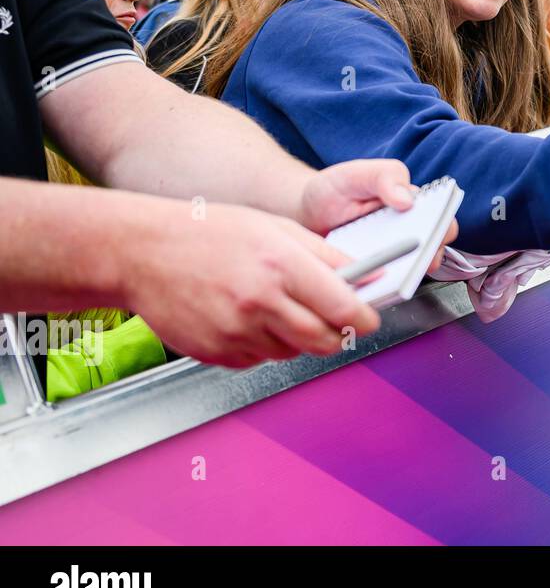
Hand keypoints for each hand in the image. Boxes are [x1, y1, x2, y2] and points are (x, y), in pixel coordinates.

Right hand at [128, 204, 380, 367]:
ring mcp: (235, 332)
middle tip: (336, 322)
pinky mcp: (216, 353)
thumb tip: (367, 276)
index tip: (370, 318)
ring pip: (291, 352)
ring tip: (276, 306)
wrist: (141, 252)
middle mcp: (259, 302)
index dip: (364, 318)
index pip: (342, 308)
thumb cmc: (209, 232)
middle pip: (323, 341)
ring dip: (297, 338)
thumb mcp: (276, 228)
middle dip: (338, 335)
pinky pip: (258, 359)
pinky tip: (246, 316)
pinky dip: (264, 345)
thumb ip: (325, 256)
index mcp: (280, 265)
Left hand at [298, 159, 456, 276]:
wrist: (304, 212)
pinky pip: (382, 287)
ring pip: (410, 274)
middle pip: (433, 252)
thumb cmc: (335, 189)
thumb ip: (384, 177)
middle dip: (428, 259)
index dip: (443, 231)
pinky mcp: (371, 276)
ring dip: (403, 277)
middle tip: (414, 262)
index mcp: (413, 207)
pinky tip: (365, 284)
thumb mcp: (357, 173)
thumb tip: (408, 199)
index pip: (443, 221)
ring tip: (389, 276)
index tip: (430, 236)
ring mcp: (390, 257)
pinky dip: (378, 289)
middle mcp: (408, 234)